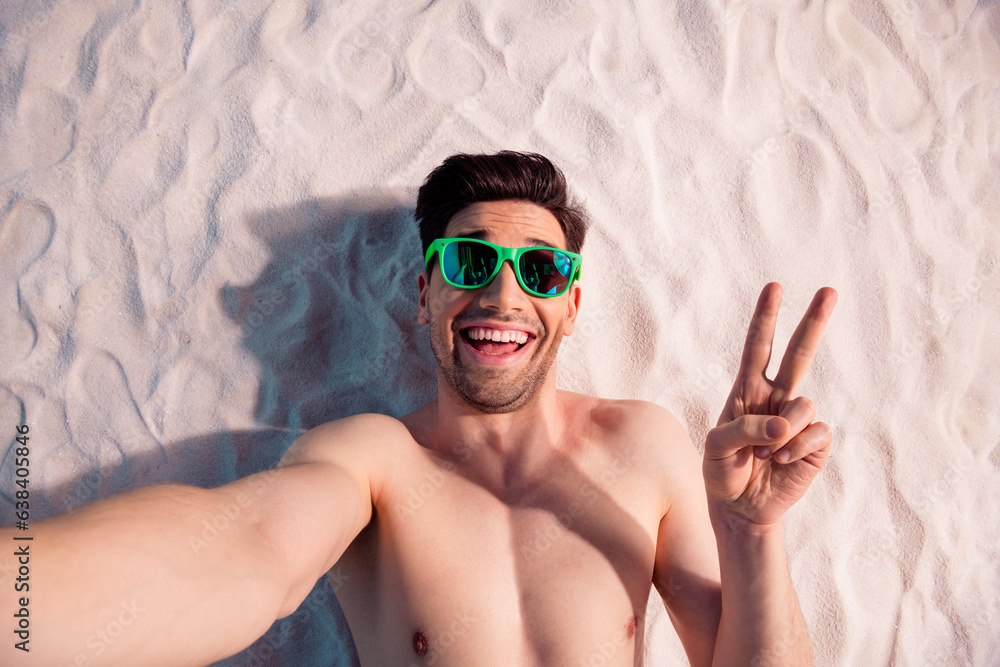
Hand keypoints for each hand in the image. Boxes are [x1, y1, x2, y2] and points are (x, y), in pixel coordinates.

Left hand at [703, 283, 837, 525]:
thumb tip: (784, 424)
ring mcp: (798, 419)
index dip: (765, 318)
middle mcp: (776, 397)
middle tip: (830, 290)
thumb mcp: (716, 447)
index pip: (757, 347)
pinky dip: (796, 449)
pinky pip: (816, 433)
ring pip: (804, 403)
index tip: (774, 288)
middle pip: (798, 354)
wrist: (741, 508)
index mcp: (747, 390)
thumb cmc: (723, 471)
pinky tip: (782, 463)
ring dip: (783, 432)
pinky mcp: (816, 443)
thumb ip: (743, 429)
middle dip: (813, 322)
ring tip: (766, 454)